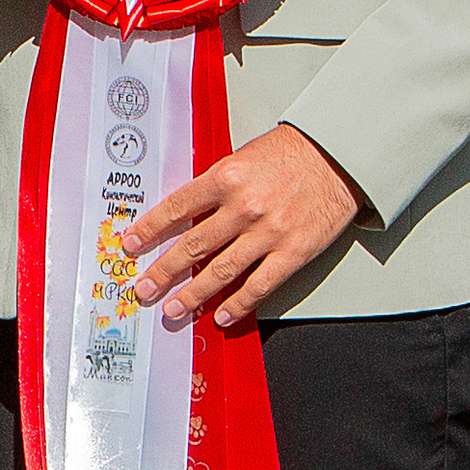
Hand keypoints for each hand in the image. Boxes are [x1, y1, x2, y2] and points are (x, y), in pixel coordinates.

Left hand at [123, 123, 364, 329]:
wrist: (339, 156)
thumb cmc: (291, 154)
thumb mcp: (243, 158)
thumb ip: (215, 186)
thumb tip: (184, 216)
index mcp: (226, 177)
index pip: (176, 208)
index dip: (149, 230)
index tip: (130, 245)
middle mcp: (244, 206)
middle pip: (193, 246)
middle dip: (163, 271)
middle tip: (144, 289)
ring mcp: (269, 232)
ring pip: (222, 271)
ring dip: (194, 294)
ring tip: (175, 309)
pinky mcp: (294, 252)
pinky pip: (260, 285)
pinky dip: (239, 304)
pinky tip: (222, 315)